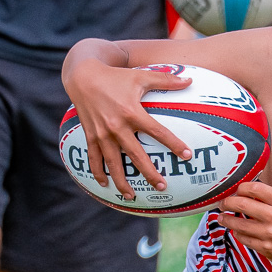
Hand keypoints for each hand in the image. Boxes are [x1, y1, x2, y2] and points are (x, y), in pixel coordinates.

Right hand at [67, 59, 191, 196]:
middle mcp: (117, 126)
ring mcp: (102, 133)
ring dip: (121, 181)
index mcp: (132, 112)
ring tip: (131, 196)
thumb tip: (189, 80)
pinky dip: (98, 172)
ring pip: (113, 163)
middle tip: (162, 186)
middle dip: (149, 172)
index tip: (187, 155)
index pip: (157, 132)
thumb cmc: (115, 76)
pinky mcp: (90, 136)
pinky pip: (94, 158)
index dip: (173, 144)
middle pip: (136, 155)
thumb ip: (165, 79)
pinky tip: (105, 185)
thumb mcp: (141, 75)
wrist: (83, 76)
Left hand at [217, 151, 271, 270]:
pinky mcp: (267, 249)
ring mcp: (270, 234)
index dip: (242, 188)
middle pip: (242, 205)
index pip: (255, 189)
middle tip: (223, 202)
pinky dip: (237, 234)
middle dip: (228, 202)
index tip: (238, 189)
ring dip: (227, 220)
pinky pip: (245, 240)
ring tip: (222, 216)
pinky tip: (235, 230)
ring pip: (240, 224)